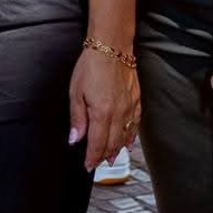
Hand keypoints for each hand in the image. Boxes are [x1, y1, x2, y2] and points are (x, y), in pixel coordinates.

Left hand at [68, 43, 138, 171]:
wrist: (111, 46)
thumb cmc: (91, 66)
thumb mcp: (76, 92)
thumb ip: (77, 118)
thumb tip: (75, 139)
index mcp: (102, 113)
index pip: (98, 144)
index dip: (92, 157)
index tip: (88, 165)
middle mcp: (119, 114)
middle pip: (113, 143)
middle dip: (104, 156)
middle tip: (98, 164)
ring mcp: (130, 107)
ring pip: (125, 136)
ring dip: (118, 148)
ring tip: (111, 157)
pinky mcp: (136, 99)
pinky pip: (136, 123)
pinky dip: (132, 135)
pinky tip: (129, 141)